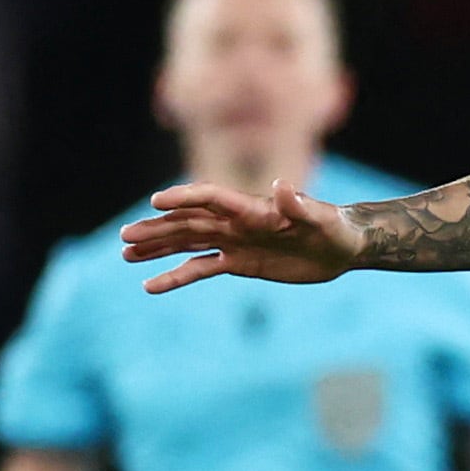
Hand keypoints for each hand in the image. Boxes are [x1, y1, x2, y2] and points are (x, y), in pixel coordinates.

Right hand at [121, 179, 367, 293]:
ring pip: (186, 243)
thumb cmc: (334, 227)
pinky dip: (175, 276)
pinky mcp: (238, 263)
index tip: (156, 203)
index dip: (184, 198)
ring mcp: (233, 242)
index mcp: (250, 208)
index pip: (209, 198)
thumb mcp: (320, 219)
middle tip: (126, 237)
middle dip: (157, 229)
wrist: (343, 248)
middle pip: (187, 222)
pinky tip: (151, 284)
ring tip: (126, 254)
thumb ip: (298, 205)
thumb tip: (283, 186)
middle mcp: (234, 222)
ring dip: (157, 247)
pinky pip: (200, 269)